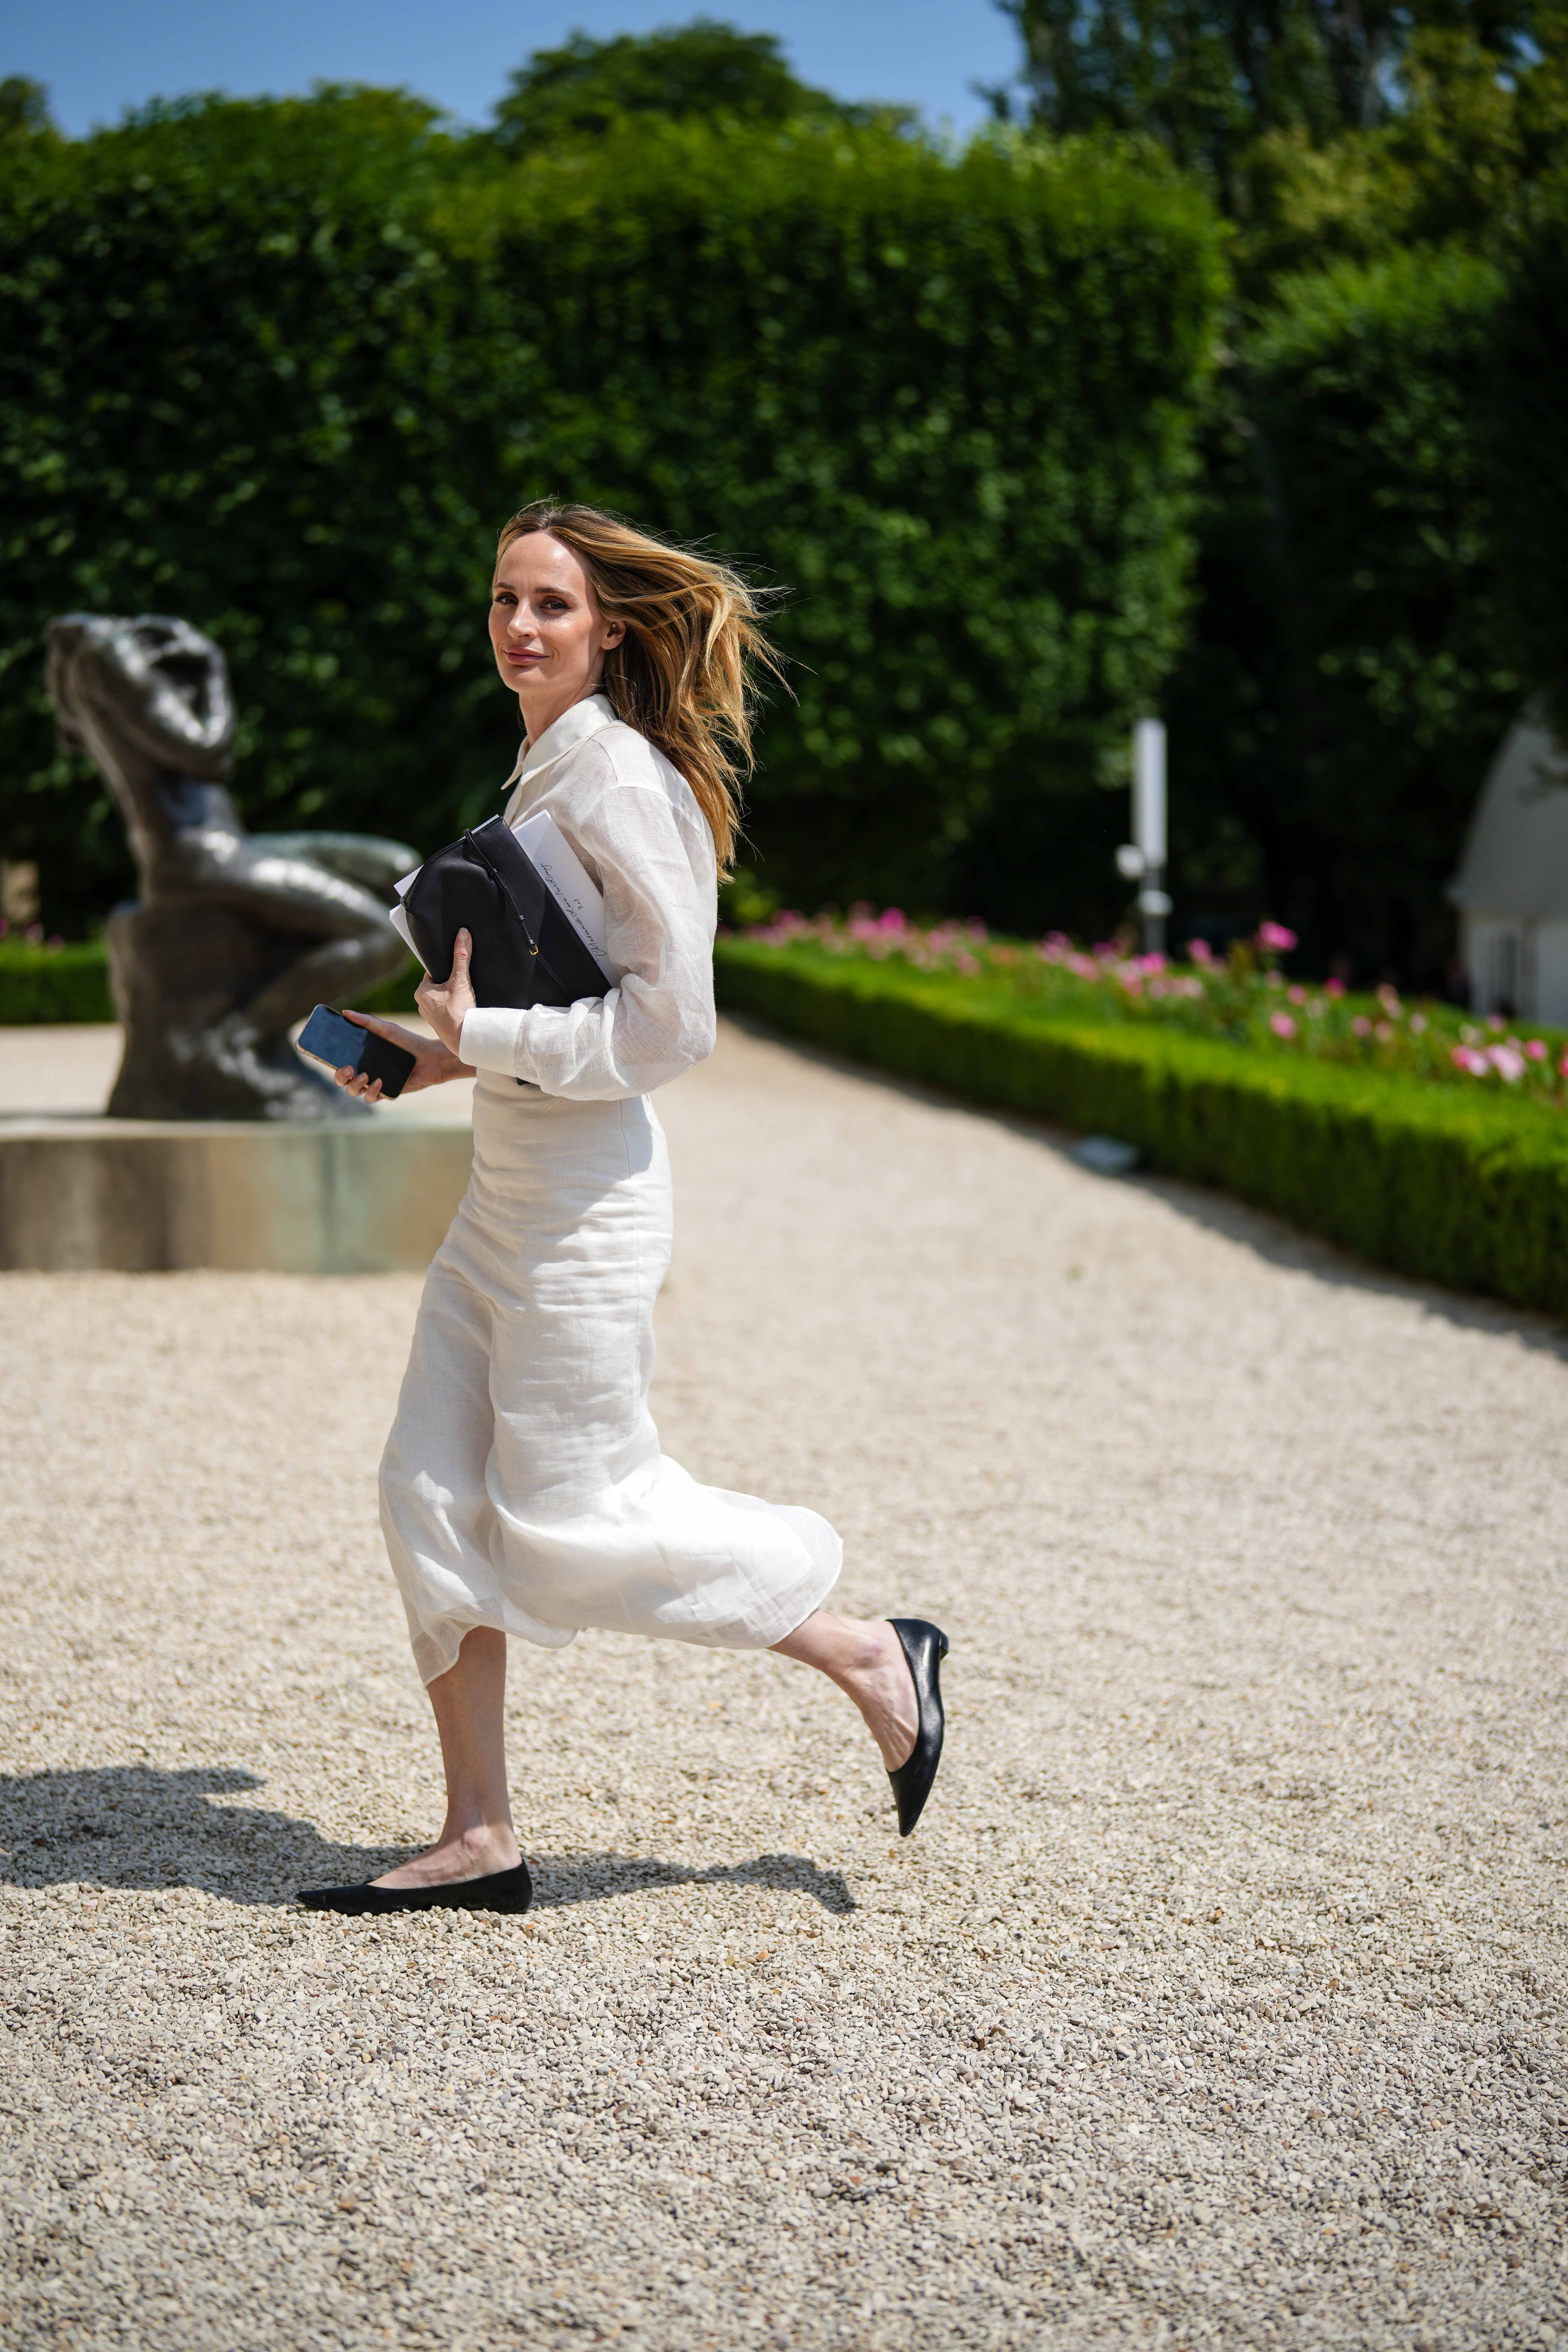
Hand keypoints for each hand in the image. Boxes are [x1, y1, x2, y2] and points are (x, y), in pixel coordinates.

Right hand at [334, 1011, 464, 1099]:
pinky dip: (372, 1092)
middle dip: (340, 1077)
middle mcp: (365, 1070)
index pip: (339, 1062)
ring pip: (354, 1091)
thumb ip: (367, 1021)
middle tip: (347, 1068)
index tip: (327, 1058)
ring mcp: (375, 1083)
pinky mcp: (386, 1092)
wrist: (431, 1058)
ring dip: (354, 1085)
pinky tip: (380, 1082)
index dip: (330, 1063)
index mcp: (362, 1056)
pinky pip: (371, 1098)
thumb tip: (346, 1012)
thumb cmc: (409, 1042)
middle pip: (342, 1080)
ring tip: (365, 1075)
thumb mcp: (388, 1029)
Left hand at [415, 927, 476, 1055]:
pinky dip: (455, 1008)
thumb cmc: (459, 1011)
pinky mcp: (439, 1025)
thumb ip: (461, 956)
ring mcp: (430, 1016)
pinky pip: (446, 1010)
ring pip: (443, 998)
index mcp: (421, 991)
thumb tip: (462, 933)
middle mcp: (421, 1004)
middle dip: (451, 983)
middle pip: (439, 984)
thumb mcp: (461, 980)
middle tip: (464, 986)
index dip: (447, 970)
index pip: (433, 972)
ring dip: (453, 996)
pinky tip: (464, 1009)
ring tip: (465, 998)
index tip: (457, 972)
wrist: (465, 1040)